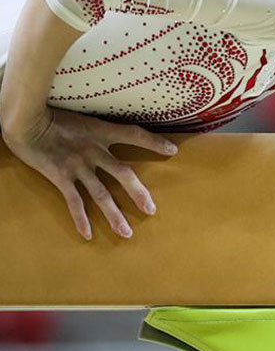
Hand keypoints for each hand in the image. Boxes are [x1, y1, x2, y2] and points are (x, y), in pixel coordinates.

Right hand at [1, 106, 176, 239]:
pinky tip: (88, 234)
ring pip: (101, 195)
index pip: (135, 134)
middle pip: (124, 174)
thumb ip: (98, 128)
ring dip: (114, 215)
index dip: (154, 142)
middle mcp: (94, 150)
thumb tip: (110, 132)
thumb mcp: (83, 117)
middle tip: (151, 211)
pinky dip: (82, 219)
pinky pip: (74, 202)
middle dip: (138, 194)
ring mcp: (78, 166)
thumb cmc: (52, 116)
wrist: (25, 120)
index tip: (172, 151)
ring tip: (126, 233)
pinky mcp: (61, 177)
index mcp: (101, 132)